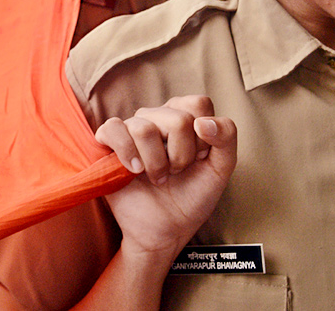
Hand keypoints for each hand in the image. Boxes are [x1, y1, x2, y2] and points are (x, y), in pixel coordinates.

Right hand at [97, 96, 236, 259]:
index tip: (199, 158)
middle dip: (182, 156)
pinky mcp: (108, 142)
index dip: (203, 137)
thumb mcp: (220, 169)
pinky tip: (134, 169)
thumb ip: (226, 138)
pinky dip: (126, 152)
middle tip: (176, 172)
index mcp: (184, 117)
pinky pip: (113, 128)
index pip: (198, 104)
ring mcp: (132, 128)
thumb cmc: (191, 197)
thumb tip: (204, 122)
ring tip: (157, 177)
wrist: (166, 230)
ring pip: (144, 128)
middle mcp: (157, 117)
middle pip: (177, 120)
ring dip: (156, 163)